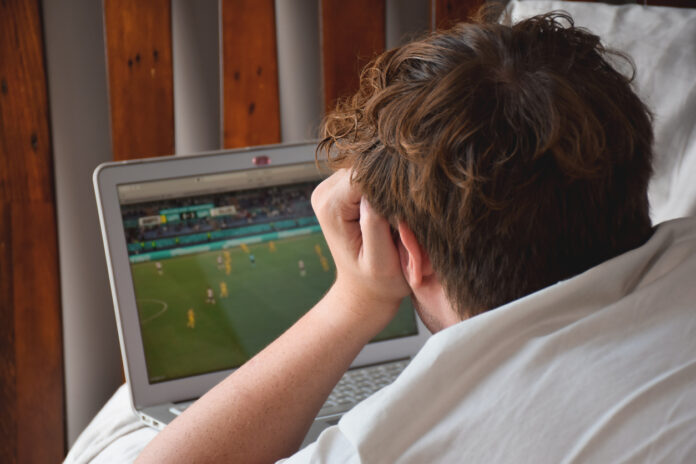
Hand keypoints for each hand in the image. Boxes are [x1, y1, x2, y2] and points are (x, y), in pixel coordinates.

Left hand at [311, 169, 409, 322]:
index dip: (391, 183)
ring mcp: (331, 187)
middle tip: (403, 217)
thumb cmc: (378, 282)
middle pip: (367, 166)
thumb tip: (378, 191)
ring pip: (370, 167)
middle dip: (390, 186)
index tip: (407, 205)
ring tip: (398, 217)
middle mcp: (325, 192)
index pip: (365, 173)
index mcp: (330, 207)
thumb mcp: (380, 260)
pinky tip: (392, 209)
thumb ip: (375, 225)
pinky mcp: (343, 187)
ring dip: (388, 187)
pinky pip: (370, 174)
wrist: (364, 291)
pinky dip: (385, 188)